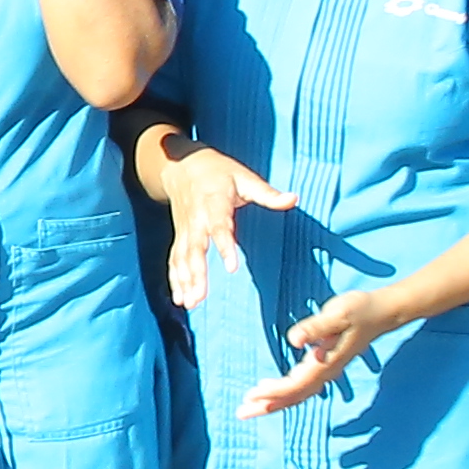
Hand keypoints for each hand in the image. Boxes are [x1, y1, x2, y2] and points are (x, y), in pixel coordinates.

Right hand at [155, 144, 288, 308]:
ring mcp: (185, 229)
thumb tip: (294, 198)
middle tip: (199, 298)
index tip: (232, 268)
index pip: (219, 228)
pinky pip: (174, 259)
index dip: (225, 247)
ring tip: (189, 304)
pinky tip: (180, 298)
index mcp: (214, 203)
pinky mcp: (179, 235)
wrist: (181, 164)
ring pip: (182, 258)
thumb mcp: (244, 177)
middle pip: (195, 249)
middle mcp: (196, 219)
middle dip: (196, 274)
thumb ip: (268, 193)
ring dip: (185, 281)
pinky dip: (175, 278)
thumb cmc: (218, 171)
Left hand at [244, 280, 403, 413]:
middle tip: (241, 413)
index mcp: (324, 362)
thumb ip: (314, 327)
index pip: (294, 385)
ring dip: (274, 402)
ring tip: (251, 405)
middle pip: (294, 397)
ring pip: (298, 394)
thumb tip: (294, 340)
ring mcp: (327, 370)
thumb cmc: (358, 310)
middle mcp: (325, 371)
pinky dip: (285, 392)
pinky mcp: (326, 364)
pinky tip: (269, 389)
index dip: (272, 393)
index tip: (250, 397)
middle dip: (267, 406)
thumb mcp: (336, 314)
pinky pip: (302, 386)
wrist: (382, 312)